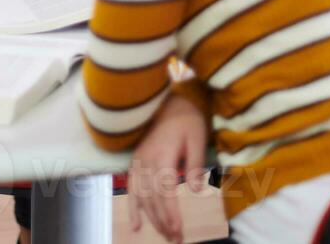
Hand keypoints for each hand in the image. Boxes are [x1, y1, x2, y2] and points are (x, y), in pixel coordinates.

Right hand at [127, 93, 208, 241]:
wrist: (168, 100)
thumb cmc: (187, 118)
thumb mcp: (197, 137)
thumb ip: (196, 164)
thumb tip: (195, 191)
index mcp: (162, 156)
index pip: (165, 191)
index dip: (170, 211)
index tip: (177, 229)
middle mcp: (146, 161)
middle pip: (152, 198)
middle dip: (163, 221)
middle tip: (176, 239)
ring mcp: (138, 162)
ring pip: (141, 196)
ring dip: (152, 218)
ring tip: (164, 235)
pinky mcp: (136, 161)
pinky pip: (132, 188)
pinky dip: (133, 207)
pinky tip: (136, 224)